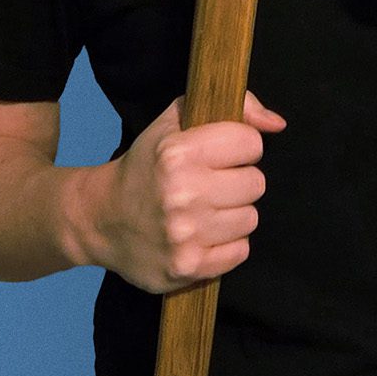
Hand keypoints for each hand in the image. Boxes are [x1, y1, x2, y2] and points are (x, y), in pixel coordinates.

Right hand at [91, 90, 286, 294]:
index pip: (251, 143)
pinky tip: (203, 235)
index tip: (222, 155)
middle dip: (238, 181)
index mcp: (178, 153)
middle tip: (212, 185)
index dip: (240, 147)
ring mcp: (185, 234)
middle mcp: (182, 193)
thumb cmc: (145, 166)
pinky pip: (240, 252)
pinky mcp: (188, 268)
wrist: (100, 218)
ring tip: (205, 210)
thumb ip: (233, 107)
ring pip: (251, 218)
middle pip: (256, 183)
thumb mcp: (176, 122)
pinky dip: (226, 245)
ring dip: (233, 214)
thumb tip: (276, 124)